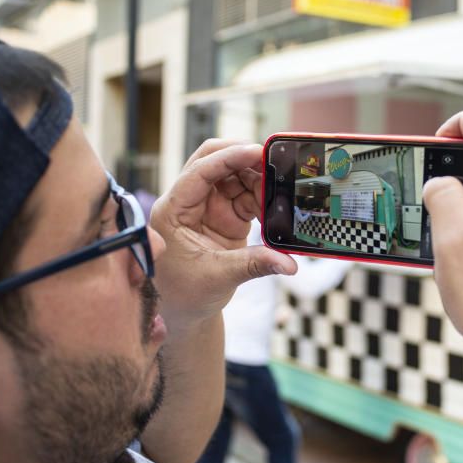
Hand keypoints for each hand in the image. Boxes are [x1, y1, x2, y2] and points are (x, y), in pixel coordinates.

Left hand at [150, 139, 297, 324]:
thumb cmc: (186, 294)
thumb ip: (255, 265)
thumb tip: (289, 263)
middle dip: (243, 157)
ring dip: (258, 177)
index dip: (228, 157)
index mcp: (173, 210)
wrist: (185, 311)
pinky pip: (247, 194)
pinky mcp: (225, 214)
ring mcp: (207, 206)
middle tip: (273, 160)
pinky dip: (264, 196)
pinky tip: (276, 206)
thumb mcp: (218, 277)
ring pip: (234, 175)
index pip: (199, 171)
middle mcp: (188, 201)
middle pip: (214, 160)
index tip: (257, 151)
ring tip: (279, 192)